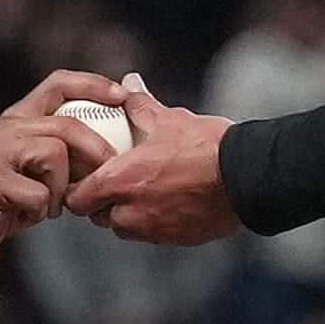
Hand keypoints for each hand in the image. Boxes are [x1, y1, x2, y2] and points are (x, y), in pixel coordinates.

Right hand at [0, 70, 127, 254]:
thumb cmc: (14, 189)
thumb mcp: (39, 159)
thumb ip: (68, 144)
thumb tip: (115, 139)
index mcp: (22, 115)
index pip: (58, 83)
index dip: (92, 85)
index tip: (121, 96)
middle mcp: (8, 126)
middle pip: (66, 126)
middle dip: (96, 149)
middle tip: (110, 169)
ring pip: (54, 156)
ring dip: (62, 187)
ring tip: (53, 202)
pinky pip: (38, 193)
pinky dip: (42, 209)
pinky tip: (32, 213)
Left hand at [63, 74, 242, 246]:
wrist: (248, 176)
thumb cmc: (206, 147)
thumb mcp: (169, 119)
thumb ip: (141, 105)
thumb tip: (130, 83)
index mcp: (120, 182)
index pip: (77, 200)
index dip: (77, 189)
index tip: (85, 177)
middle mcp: (131, 213)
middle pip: (98, 217)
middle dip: (100, 202)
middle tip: (112, 182)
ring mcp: (155, 230)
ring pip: (125, 228)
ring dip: (125, 215)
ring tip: (139, 192)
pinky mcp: (177, 239)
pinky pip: (153, 234)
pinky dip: (153, 221)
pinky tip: (166, 201)